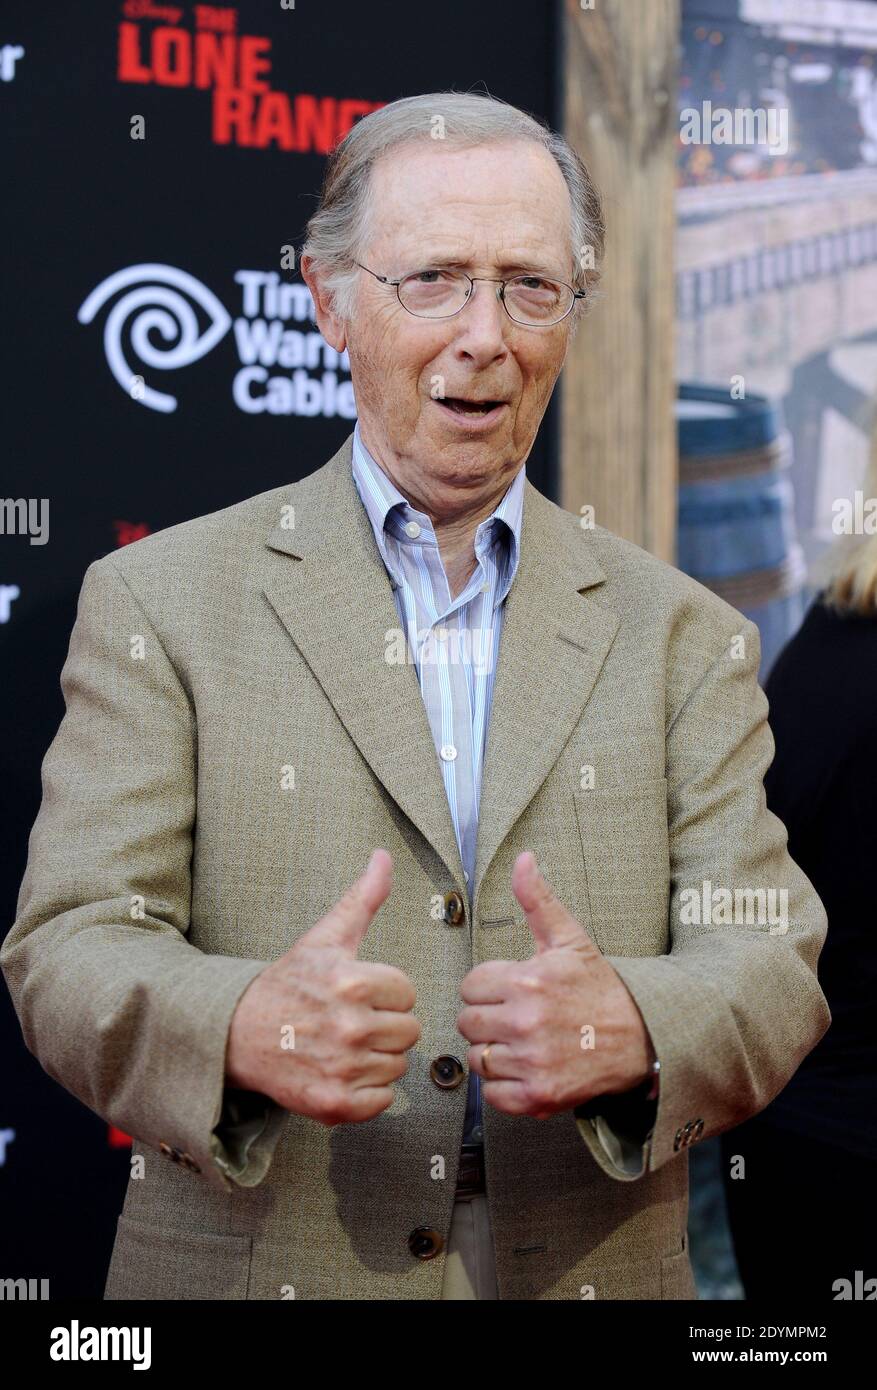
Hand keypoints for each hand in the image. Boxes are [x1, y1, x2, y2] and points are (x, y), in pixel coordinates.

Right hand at [225, 849, 419, 1123]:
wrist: (236, 1034)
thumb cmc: (288, 984)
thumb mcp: (325, 936)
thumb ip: (363, 898)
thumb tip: (383, 856)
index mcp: (352, 981)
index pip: (408, 993)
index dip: (387, 993)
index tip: (358, 993)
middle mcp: (349, 1026)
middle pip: (409, 1032)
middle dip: (385, 1026)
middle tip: (350, 1020)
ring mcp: (341, 1067)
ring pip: (398, 1065)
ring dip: (377, 1058)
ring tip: (343, 1045)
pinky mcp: (333, 1103)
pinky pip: (383, 1101)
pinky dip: (367, 1093)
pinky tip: (341, 1072)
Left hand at [458, 851, 653, 1118]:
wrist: (643, 1037)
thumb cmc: (598, 986)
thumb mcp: (569, 939)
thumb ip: (537, 900)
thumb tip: (523, 859)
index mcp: (527, 980)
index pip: (470, 985)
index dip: (489, 987)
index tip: (512, 990)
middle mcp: (526, 1021)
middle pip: (467, 1022)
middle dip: (487, 1018)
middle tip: (516, 1016)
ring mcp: (532, 1061)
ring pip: (477, 1058)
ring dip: (494, 1052)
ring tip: (522, 1042)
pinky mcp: (539, 1096)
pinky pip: (493, 1095)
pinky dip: (505, 1086)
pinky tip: (527, 1067)